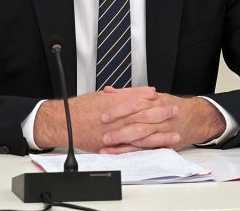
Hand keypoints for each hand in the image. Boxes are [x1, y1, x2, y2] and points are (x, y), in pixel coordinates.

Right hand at [33, 86, 169, 151]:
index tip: (166, 99)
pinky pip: (132, 149)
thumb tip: (145, 91)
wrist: (63, 122)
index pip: (140, 101)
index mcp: (115, 104)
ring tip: (175, 134)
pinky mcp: (110, 146)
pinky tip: (156, 149)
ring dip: (160, 135)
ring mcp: (114, 133)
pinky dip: (145, 149)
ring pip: (142, 134)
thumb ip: (125, 94)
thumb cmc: (81, 108)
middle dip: (162, 115)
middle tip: (176, 112)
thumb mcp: (103, 96)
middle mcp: (117, 118)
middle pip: (145, 116)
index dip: (155, 101)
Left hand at [98, 91, 226, 153]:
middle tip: (104, 135)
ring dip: (124, 142)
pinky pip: (149, 148)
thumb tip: (108, 91)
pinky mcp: (166, 142)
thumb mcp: (153, 96)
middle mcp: (159, 115)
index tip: (104, 116)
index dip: (118, 110)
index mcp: (155, 101)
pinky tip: (123, 153)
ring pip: (143, 136)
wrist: (196, 118)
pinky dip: (136, 151)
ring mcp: (163, 130)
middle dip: (119, 129)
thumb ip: (129, 94)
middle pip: (138, 121)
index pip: (135, 104)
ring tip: (108, 147)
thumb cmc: (171, 107)